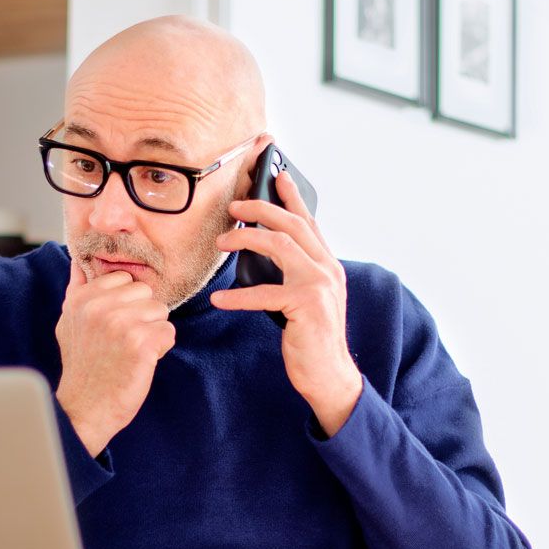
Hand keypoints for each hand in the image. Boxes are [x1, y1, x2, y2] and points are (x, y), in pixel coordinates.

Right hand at [54, 252, 174, 456]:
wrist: (85, 409)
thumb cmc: (83, 366)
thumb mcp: (69, 322)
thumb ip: (77, 289)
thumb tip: (78, 261)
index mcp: (83, 297)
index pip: (125, 278)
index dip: (125, 303)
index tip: (112, 327)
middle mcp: (99, 306)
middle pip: (146, 292)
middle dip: (142, 316)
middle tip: (123, 342)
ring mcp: (120, 323)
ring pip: (160, 311)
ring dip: (152, 333)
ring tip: (130, 352)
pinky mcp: (141, 343)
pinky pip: (168, 332)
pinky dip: (160, 349)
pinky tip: (140, 362)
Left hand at [211, 170, 362, 435]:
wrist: (329, 375)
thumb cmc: (310, 338)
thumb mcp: (304, 299)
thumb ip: (292, 274)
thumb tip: (259, 253)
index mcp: (327, 264)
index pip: (308, 222)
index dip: (291, 196)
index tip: (276, 173)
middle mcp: (327, 269)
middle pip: (291, 224)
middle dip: (260, 208)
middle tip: (233, 206)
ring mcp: (320, 285)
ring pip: (279, 245)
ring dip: (246, 239)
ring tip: (221, 242)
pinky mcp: (306, 305)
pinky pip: (265, 293)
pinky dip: (238, 296)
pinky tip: (219, 300)